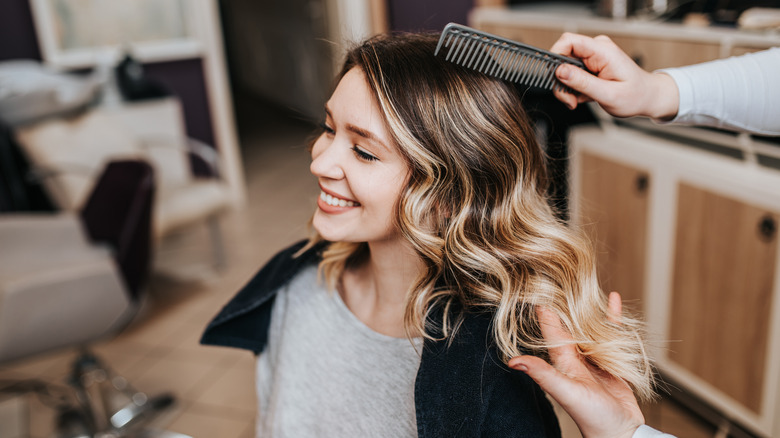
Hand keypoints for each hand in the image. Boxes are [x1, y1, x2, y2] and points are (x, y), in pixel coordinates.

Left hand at [508, 292, 643, 437]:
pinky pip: (611, 333)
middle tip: (558, 277)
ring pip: (589, 327)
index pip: (551, 329)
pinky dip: (612, 316)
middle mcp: (575, 358)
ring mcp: (593, 359)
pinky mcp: (612, 362)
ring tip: (583, 284)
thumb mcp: (565, 391)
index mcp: (562, 361)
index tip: (536, 286)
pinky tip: (613, 299)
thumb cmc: (592, 417)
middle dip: (563, 303)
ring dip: (586, 308)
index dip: (544, 309)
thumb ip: (543, 374)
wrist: (620, 433)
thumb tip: (513, 361)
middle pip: (569, 324)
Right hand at [550, 32, 678, 119]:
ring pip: (564, 68)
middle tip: (569, 99)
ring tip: (577, 100)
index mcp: (603, 52)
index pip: (569, 41)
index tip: (554, 77)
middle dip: (561, 81)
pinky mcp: (590, 64)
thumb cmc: (635, 96)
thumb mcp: (608, 94)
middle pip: (563, 57)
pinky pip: (571, 73)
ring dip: (566, 88)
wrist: (647, 97)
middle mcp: (597, 50)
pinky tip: (583, 96)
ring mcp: (593, 57)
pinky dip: (572, 88)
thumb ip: (582, 83)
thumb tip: (560, 71)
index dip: (555, 56)